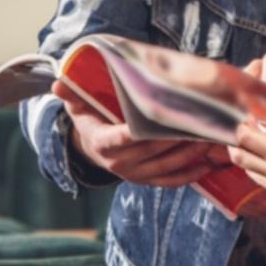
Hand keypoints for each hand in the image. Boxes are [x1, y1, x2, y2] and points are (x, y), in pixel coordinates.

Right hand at [55, 79, 215, 187]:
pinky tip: (207, 163)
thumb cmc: (90, 118)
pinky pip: (171, 181)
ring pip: (165, 166)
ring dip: (188, 153)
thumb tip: (57, 83)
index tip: (165, 117)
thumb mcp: (77, 104)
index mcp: (102, 142)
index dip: (142, 130)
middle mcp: (118, 163)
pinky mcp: (146, 181)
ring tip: (208, 136)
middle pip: (151, 150)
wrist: (91, 146)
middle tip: (199, 120)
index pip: (123, 137)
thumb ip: (71, 94)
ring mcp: (133, 175)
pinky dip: (190, 174)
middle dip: (175, 137)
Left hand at [229, 121, 265, 205]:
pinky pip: (264, 183)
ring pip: (249, 172)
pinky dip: (264, 173)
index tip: (242, 126)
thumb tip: (256, 130)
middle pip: (240, 159)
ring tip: (255, 151)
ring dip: (249, 160)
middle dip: (235, 147)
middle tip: (237, 140)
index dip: (241, 130)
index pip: (246, 140)